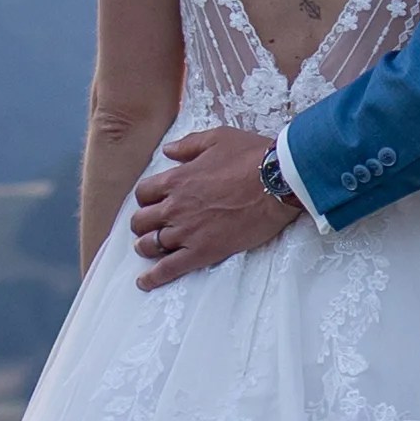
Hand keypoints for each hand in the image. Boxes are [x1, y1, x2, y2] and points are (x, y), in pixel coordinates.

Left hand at [128, 125, 305, 286]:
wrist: (278, 181)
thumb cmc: (252, 157)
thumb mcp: (218, 138)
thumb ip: (188, 145)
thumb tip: (168, 150)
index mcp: (176, 179)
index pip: (144, 193)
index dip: (146, 198)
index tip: (154, 202)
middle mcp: (175, 207)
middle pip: (141, 221)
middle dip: (143, 223)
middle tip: (152, 226)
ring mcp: (186, 231)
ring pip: (149, 245)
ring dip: (146, 246)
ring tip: (149, 249)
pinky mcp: (202, 251)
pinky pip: (168, 269)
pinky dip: (153, 277)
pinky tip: (144, 282)